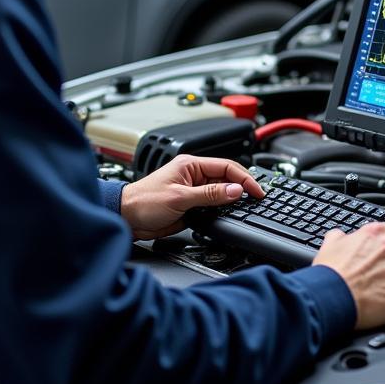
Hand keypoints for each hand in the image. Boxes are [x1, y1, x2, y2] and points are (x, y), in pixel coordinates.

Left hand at [120, 155, 264, 239]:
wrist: (127, 218)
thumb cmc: (143, 201)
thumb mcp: (180, 197)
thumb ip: (210, 194)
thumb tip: (235, 190)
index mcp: (191, 165)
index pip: (226, 166)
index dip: (244, 178)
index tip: (256, 190)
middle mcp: (193, 176)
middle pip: (226, 178)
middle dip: (242, 187)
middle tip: (257, 198)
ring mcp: (193, 191)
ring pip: (221, 192)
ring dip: (233, 199)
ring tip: (247, 206)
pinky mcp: (191, 205)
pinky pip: (213, 205)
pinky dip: (223, 209)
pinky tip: (229, 213)